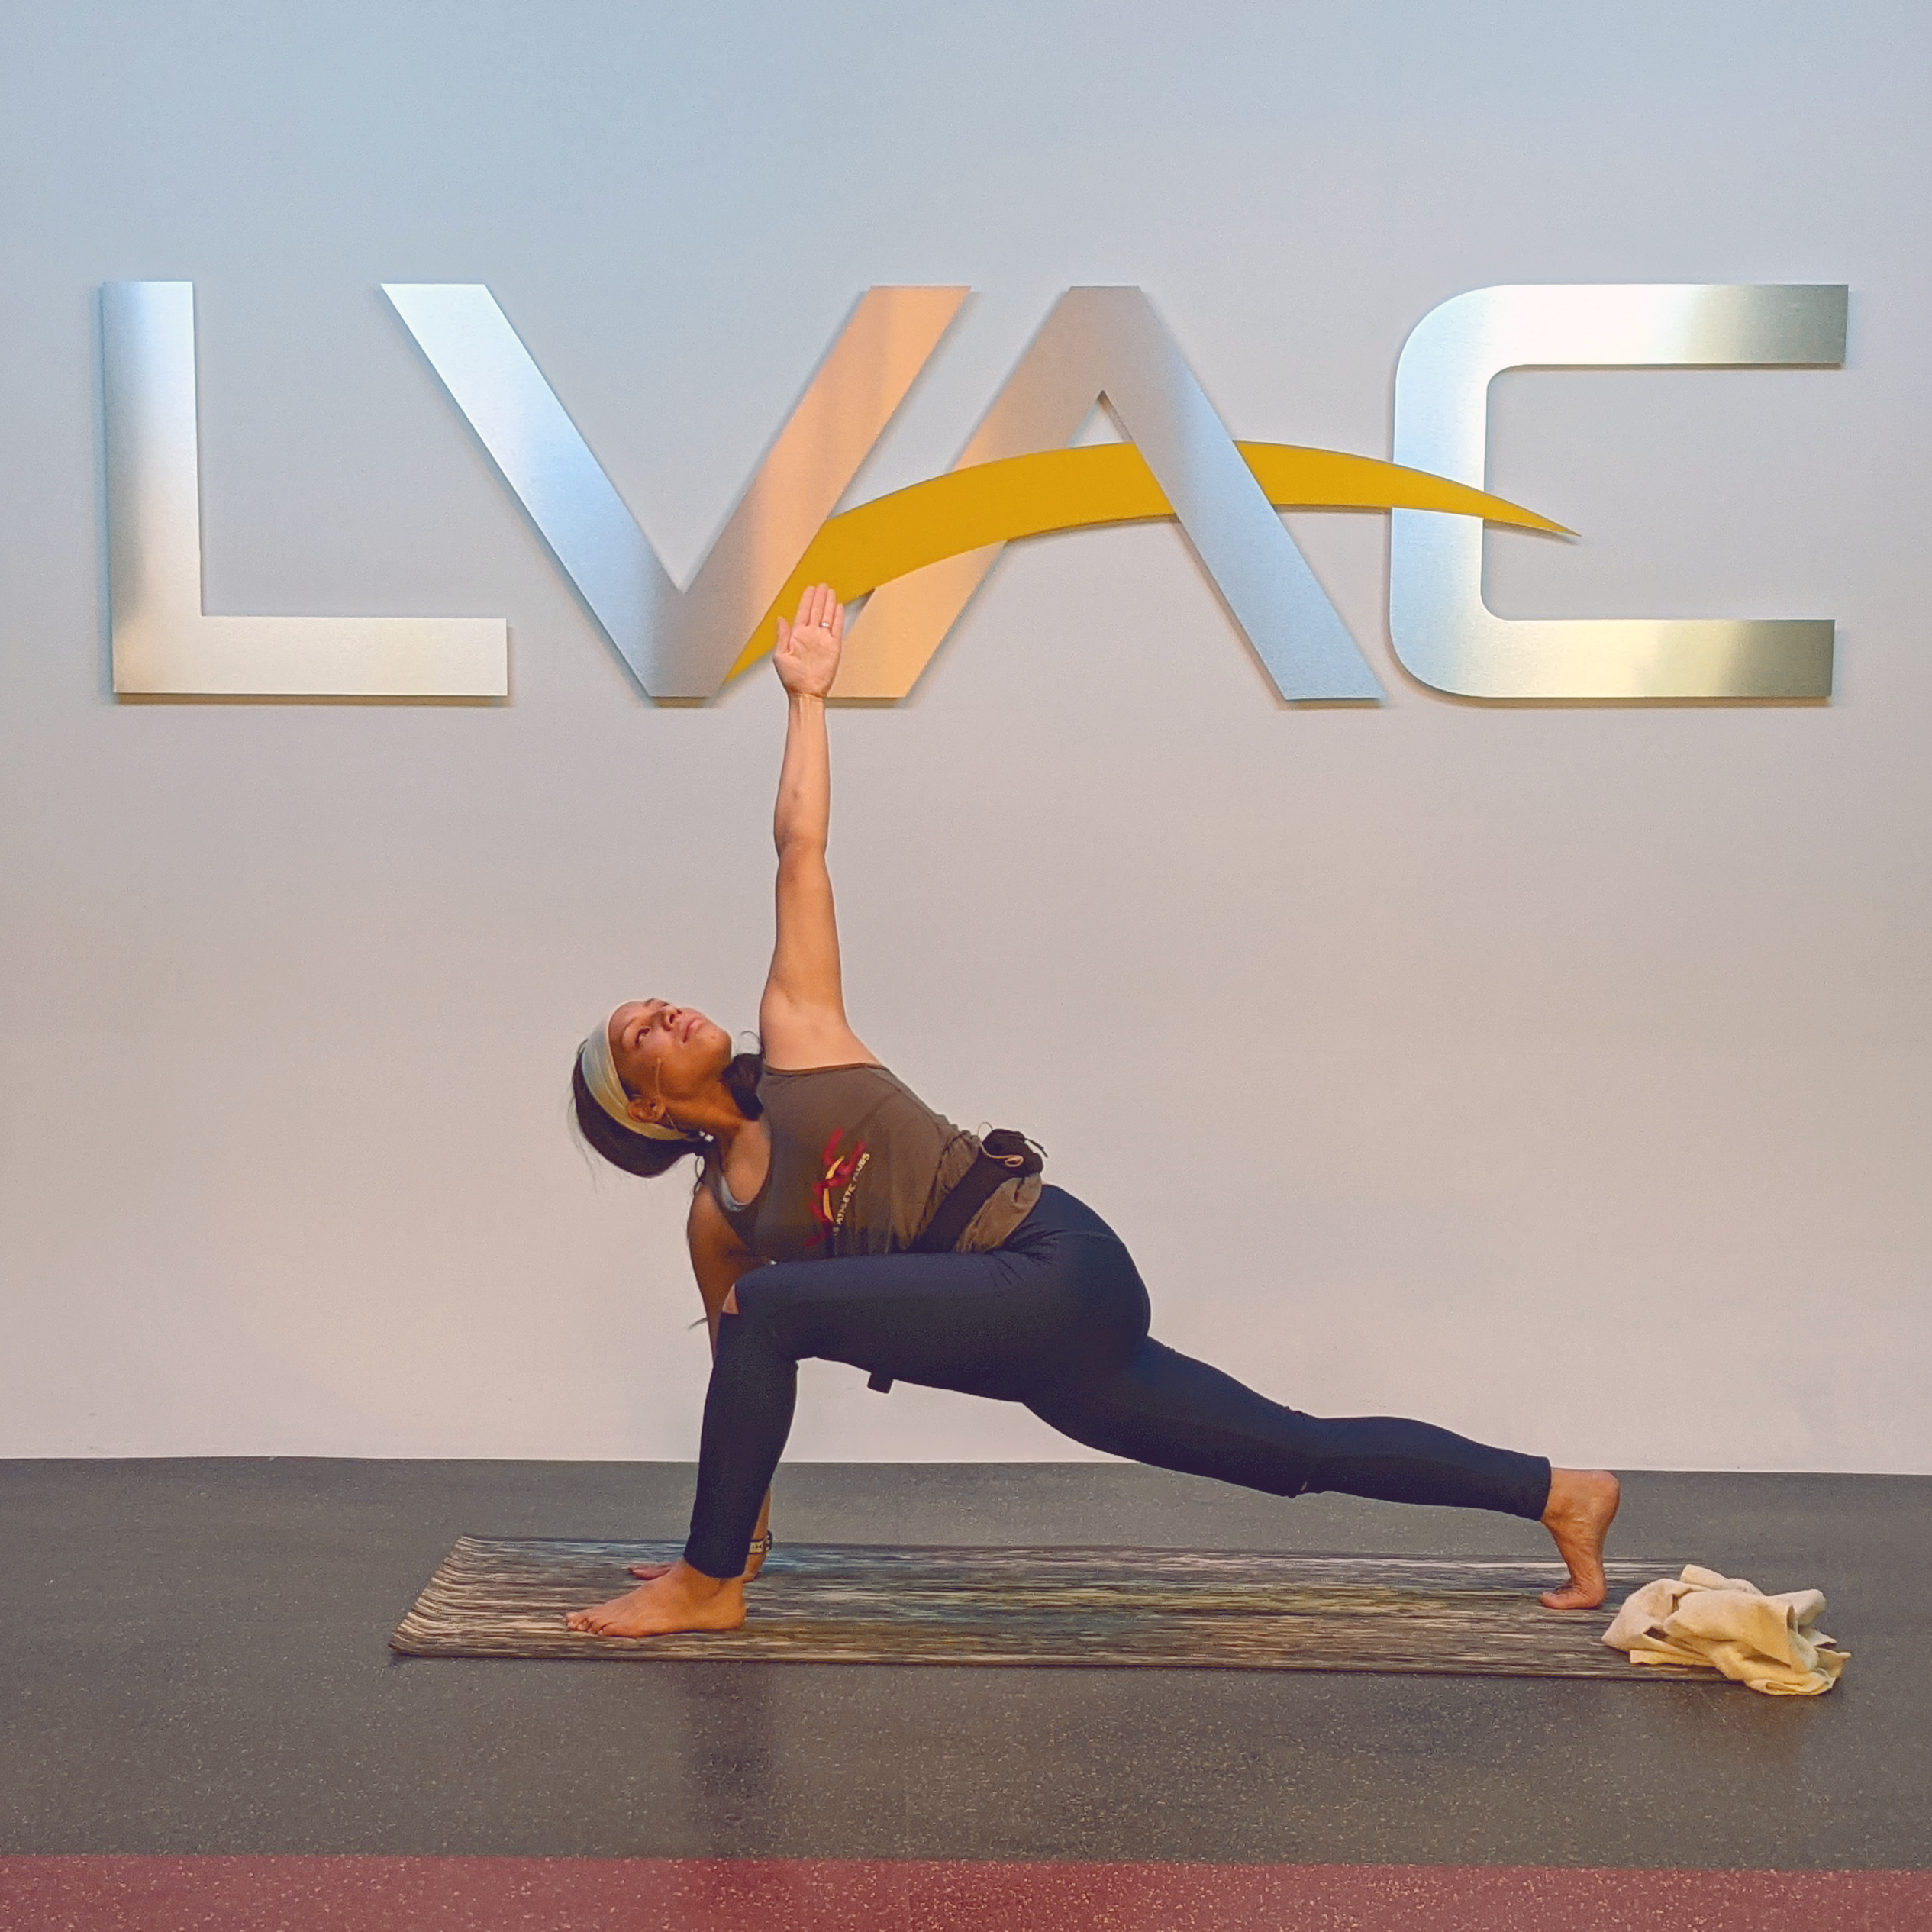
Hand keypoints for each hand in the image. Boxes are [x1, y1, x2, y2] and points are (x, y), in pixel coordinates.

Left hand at [773, 583, 844, 698]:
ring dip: (829, 603)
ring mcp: (823, 640)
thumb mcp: (780, 655)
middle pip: (816, 610)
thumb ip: (782, 636)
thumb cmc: (792, 679)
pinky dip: (838, 617)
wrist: (806, 693)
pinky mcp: (834, 647)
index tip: (810, 588)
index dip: (807, 599)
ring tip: (831, 591)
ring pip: (827, 616)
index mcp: (797, 636)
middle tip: (822, 584)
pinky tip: (838, 607)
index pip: (803, 612)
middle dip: (819, 597)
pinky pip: (837, 628)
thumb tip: (780, 619)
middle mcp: (811, 635)